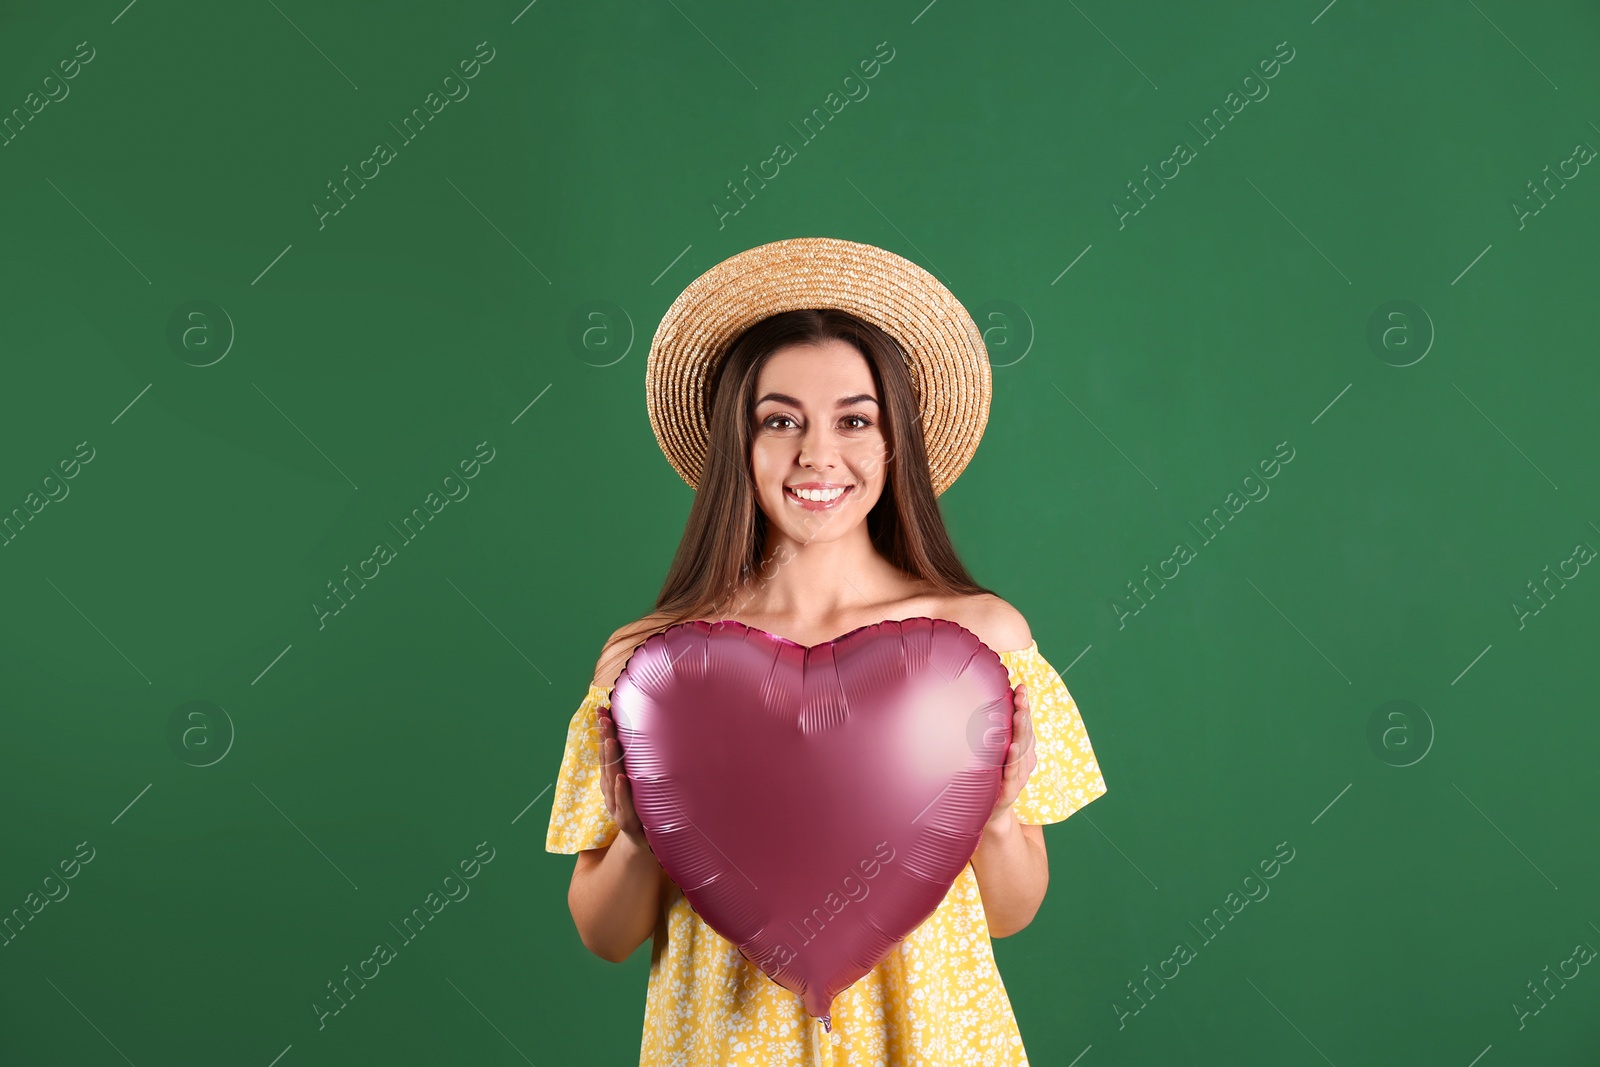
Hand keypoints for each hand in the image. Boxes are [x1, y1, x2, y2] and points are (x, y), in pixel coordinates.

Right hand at [595, 704, 649, 848]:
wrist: (647, 845)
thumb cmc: (645, 809)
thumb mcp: (642, 784)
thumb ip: (641, 763)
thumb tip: (651, 733)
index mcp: (613, 780)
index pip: (607, 751)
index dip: (603, 731)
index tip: (602, 709)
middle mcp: (612, 791)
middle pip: (606, 761)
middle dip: (604, 738)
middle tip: (603, 717)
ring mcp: (618, 806)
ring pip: (611, 779)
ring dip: (611, 759)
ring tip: (610, 740)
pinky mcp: (628, 822)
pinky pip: (624, 804)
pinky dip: (622, 791)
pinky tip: (621, 778)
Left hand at [988, 682, 1035, 828]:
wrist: (990, 814)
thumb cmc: (992, 778)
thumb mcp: (993, 754)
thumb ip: (994, 734)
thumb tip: (981, 704)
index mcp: (1021, 751)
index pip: (1025, 724)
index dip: (1024, 706)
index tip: (1022, 688)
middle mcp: (1023, 762)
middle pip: (1026, 734)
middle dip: (1024, 713)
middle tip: (1021, 695)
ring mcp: (1018, 777)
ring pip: (1023, 751)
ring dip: (1022, 732)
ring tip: (1020, 714)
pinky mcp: (1009, 792)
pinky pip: (1012, 774)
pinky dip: (1014, 760)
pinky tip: (1012, 748)